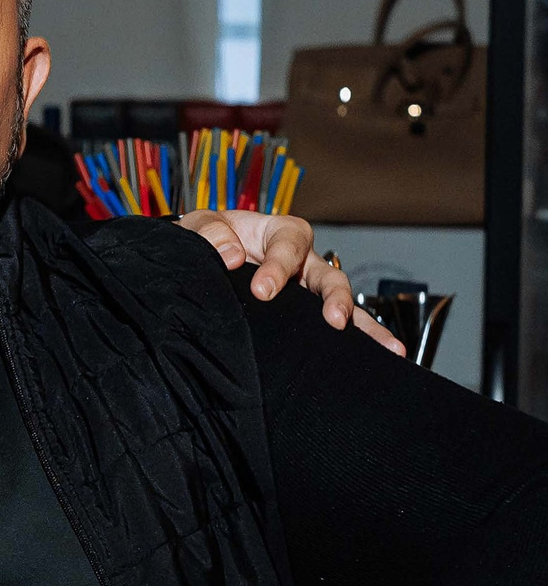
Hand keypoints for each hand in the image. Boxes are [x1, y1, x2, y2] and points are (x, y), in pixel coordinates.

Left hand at [178, 209, 404, 354]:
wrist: (201, 264)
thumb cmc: (206, 241)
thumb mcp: (198, 228)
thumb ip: (209, 234)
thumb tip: (230, 256)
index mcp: (277, 233)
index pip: (288, 244)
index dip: (279, 265)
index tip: (262, 291)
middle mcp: (301, 262)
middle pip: (329, 275)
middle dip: (335, 297)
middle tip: (334, 319)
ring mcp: (307, 291)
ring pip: (341, 303)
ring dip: (361, 324)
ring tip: (386, 346)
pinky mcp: (304, 317)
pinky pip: (337, 327)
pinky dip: (360, 341)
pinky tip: (384, 357)